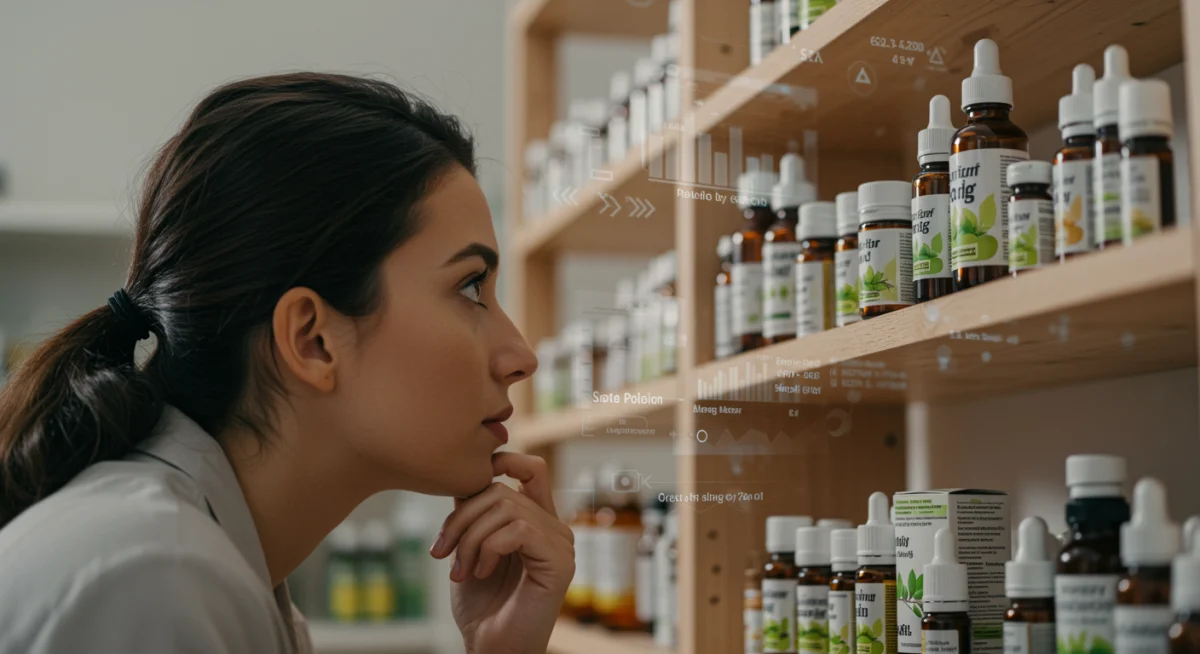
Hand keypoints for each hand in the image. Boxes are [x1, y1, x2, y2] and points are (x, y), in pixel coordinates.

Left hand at [430, 453, 573, 653]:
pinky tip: (480, 573)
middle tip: (441, 552)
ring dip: (470, 538)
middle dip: (462, 518)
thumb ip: (473, 515)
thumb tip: (463, 478)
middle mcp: (554, 528)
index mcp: (536, 522)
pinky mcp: (560, 562)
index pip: (532, 469)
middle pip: (503, 491)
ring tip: (459, 570)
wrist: (491, 648)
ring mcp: (561, 544)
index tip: (466, 482)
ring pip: (507, 509)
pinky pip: (518, 531)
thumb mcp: (469, 549)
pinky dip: (488, 548)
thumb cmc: (482, 607)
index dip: (504, 460)